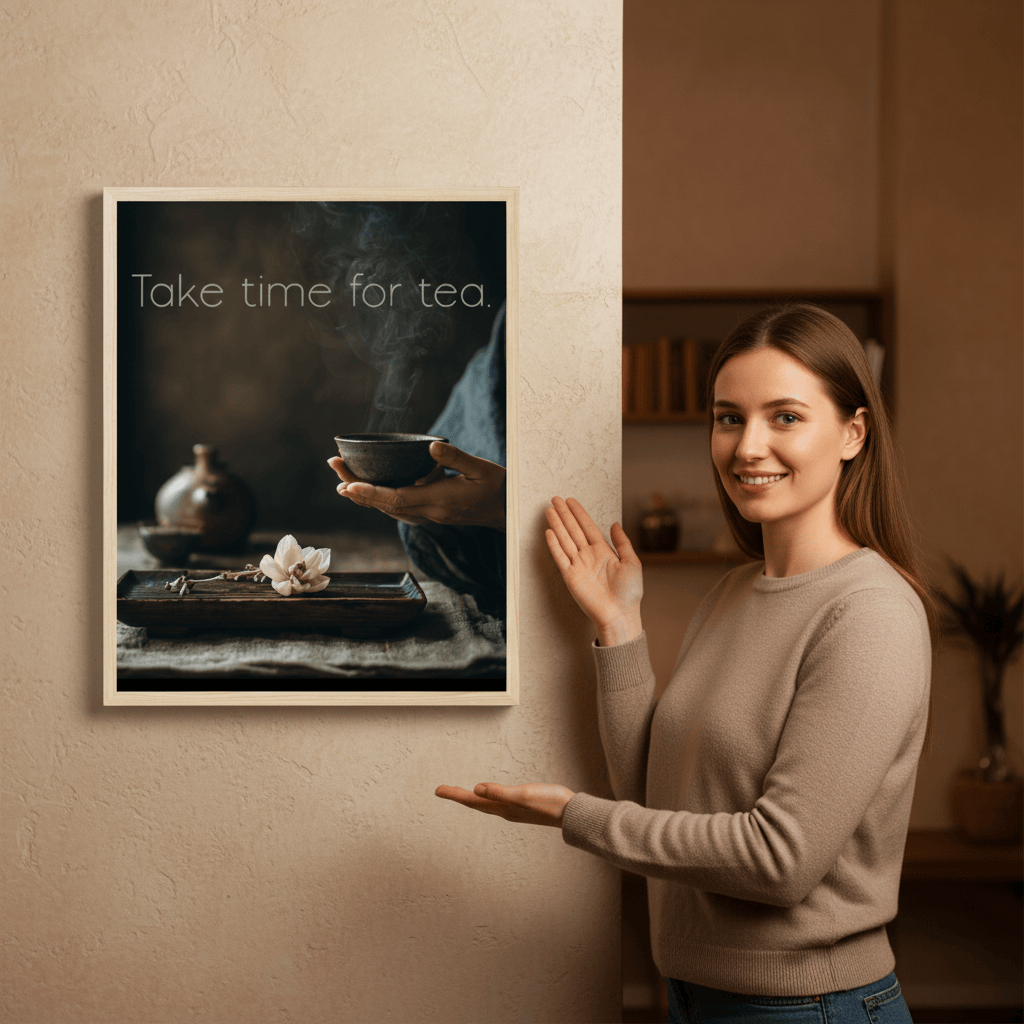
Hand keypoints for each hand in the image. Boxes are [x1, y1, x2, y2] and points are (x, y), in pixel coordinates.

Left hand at [328, 441, 505, 530]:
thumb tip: (431, 447)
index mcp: (439, 500)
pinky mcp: (431, 513)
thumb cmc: (497, 488)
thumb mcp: (481, 468)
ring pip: (388, 508)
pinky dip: (379, 499)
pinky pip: (398, 508)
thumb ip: (456, 457)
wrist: (507, 511)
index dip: (370, 492)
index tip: (348, 484)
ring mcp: (429, 514)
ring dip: (364, 495)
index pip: (397, 498)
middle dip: (357, 488)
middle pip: (385, 503)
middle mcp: (429, 511)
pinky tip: (369, 491)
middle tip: (334, 467)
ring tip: (342, 479)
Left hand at [434, 782, 574, 827]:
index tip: (438, 790)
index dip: (455, 795)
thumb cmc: (549, 802)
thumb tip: (475, 789)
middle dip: (458, 796)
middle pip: (476, 804)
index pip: (473, 801)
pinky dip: (487, 799)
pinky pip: (496, 803)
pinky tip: (489, 796)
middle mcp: (504, 811)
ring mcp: (513, 810)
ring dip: (471, 799)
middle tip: (441, 790)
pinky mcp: (522, 807)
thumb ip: (499, 792)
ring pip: (485, 805)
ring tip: (460, 793)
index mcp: (502, 808)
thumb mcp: (523, 794)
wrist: (571, 813)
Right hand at [545, 496, 643, 645]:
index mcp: (603, 551)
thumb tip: (615, 524)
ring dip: (557, 525)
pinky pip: (560, 557)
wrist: (620, 613)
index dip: (579, 513)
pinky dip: (554, 545)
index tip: (571, 501)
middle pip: (573, 530)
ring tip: (549, 510)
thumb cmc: (629, 592)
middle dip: (564, 514)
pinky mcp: (570, 576)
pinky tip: (549, 532)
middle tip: (555, 499)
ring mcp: (578, 565)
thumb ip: (623, 542)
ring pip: (565, 540)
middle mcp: (588, 556)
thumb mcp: (632, 562)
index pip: (588, 527)